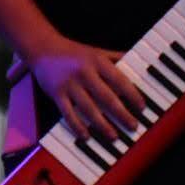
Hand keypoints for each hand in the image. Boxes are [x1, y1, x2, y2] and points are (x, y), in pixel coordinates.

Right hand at [30, 38, 145, 142]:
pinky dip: (78, 127)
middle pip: (106, 98)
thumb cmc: (73, 52)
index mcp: (97, 61)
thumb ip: (117, 58)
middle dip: (122, 114)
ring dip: (103, 125)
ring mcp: (69, 84)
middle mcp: (84, 72)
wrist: (42, 48)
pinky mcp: (56, 94)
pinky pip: (68, 114)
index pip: (120, 80)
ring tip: (113, 136)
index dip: (132, 95)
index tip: (142, 107)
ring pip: (88, 109)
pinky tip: (86, 136)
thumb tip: (139, 64)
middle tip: (133, 126)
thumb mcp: (97, 51)